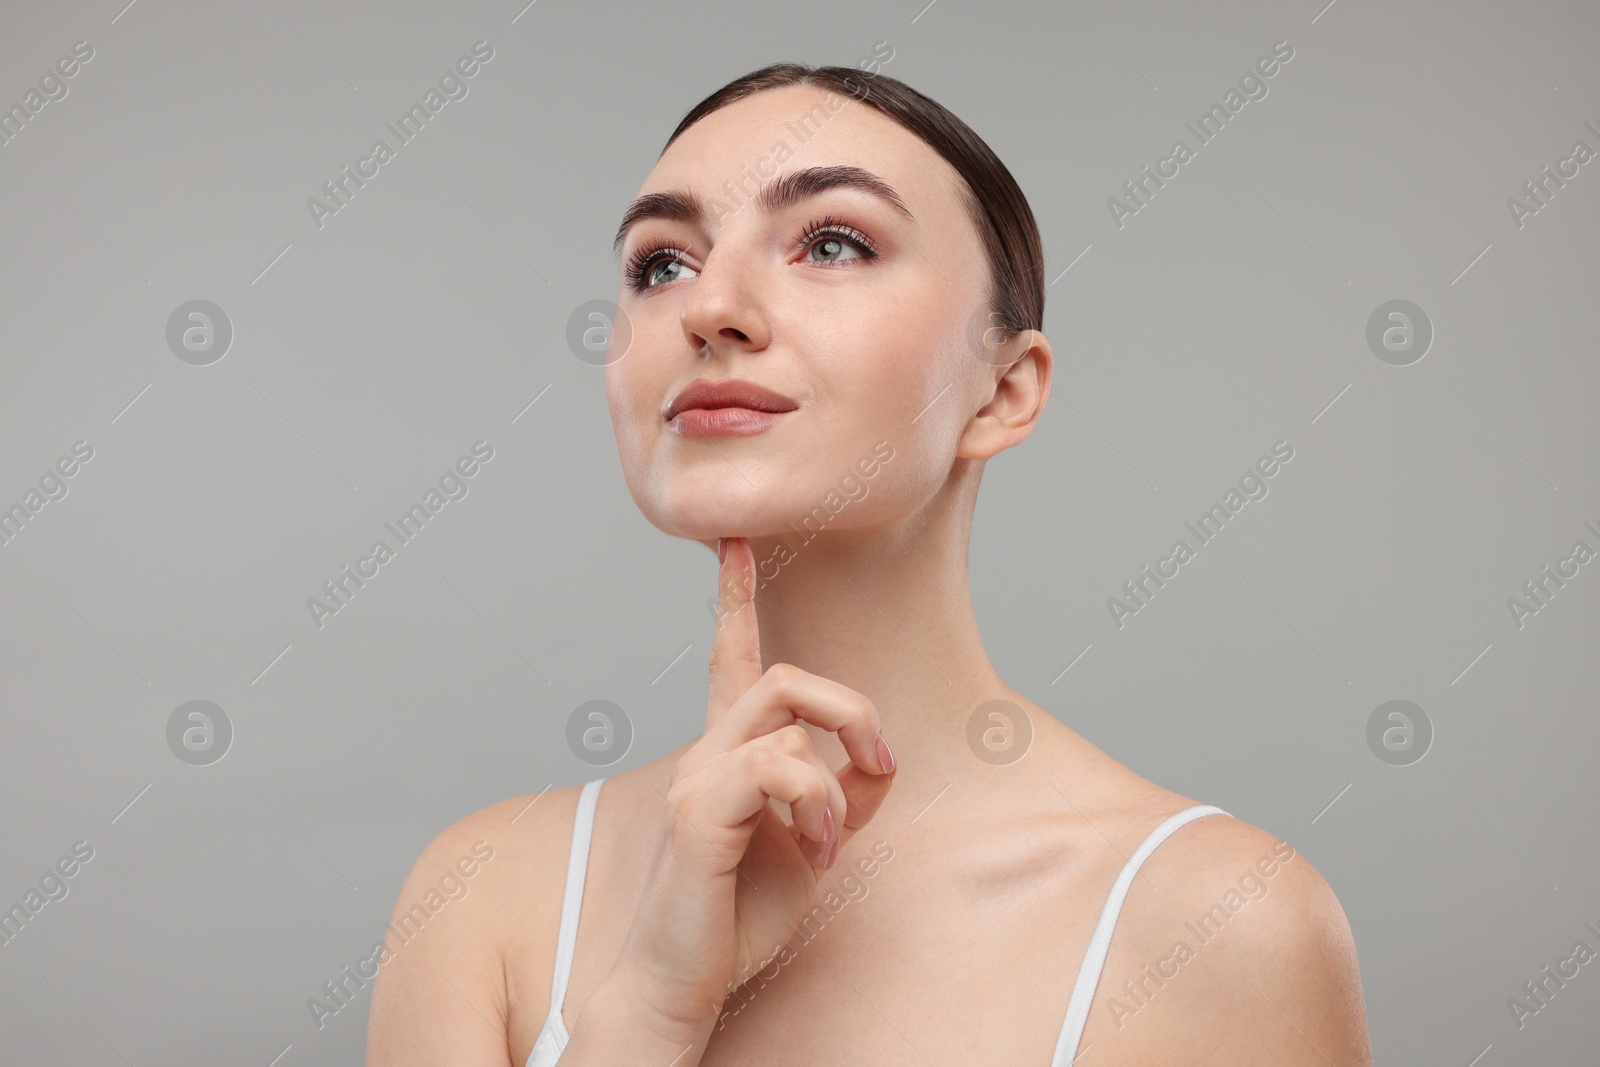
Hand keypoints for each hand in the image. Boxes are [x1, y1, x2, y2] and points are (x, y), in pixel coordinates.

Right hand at [607, 536, 896, 1031]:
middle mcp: (706, 751)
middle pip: (786, 675)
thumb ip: (841, 792)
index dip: (734, 597)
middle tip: (878, 766)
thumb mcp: (812, 843)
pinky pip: (777, 765)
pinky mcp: (697, 810)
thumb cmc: (737, 914)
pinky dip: (816, 804)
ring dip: (838, 775)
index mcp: (729, 752)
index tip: (734, 541)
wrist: (682, 979)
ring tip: (834, 840)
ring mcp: (697, 776)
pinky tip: (818, 853)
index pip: (731, 657)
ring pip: (789, 713)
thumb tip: (875, 761)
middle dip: (851, 708)